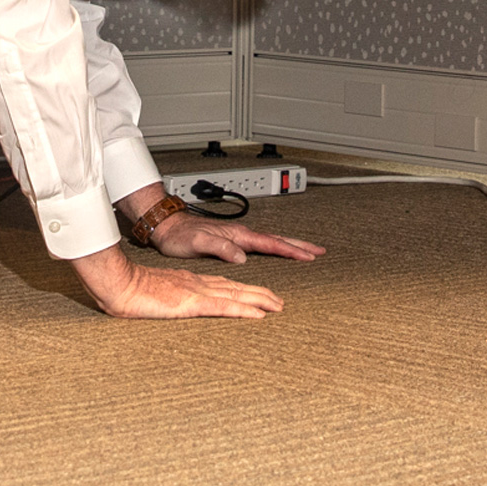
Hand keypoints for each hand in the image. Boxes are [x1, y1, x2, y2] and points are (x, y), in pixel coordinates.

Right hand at [71, 244, 284, 318]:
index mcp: (189, 282)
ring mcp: (196, 292)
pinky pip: (223, 307)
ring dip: (260, 300)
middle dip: (261, 294)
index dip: (245, 290)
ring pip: (236, 295)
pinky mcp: (191, 303)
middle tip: (280, 303)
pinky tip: (258, 315)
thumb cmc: (128, 290)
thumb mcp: (153, 294)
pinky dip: (244, 310)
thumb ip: (167, 299)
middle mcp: (197, 284)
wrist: (118, 283)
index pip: (224, 285)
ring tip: (278, 307)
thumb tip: (172, 306)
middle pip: (236, 288)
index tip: (259, 296)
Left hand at [152, 212, 325, 271]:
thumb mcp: (198, 243)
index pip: (270, 243)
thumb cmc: (180, 236)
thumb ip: (221, 248)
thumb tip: (242, 257)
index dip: (291, 250)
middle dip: (299, 245)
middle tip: (319, 251)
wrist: (167, 228)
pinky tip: (278, 251)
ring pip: (271, 240)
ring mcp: (238, 237)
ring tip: (307, 250)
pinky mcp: (233, 241)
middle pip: (277, 239)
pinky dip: (275, 247)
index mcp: (237, 235)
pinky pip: (261, 244)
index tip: (309, 256)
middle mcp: (240, 235)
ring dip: (290, 245)